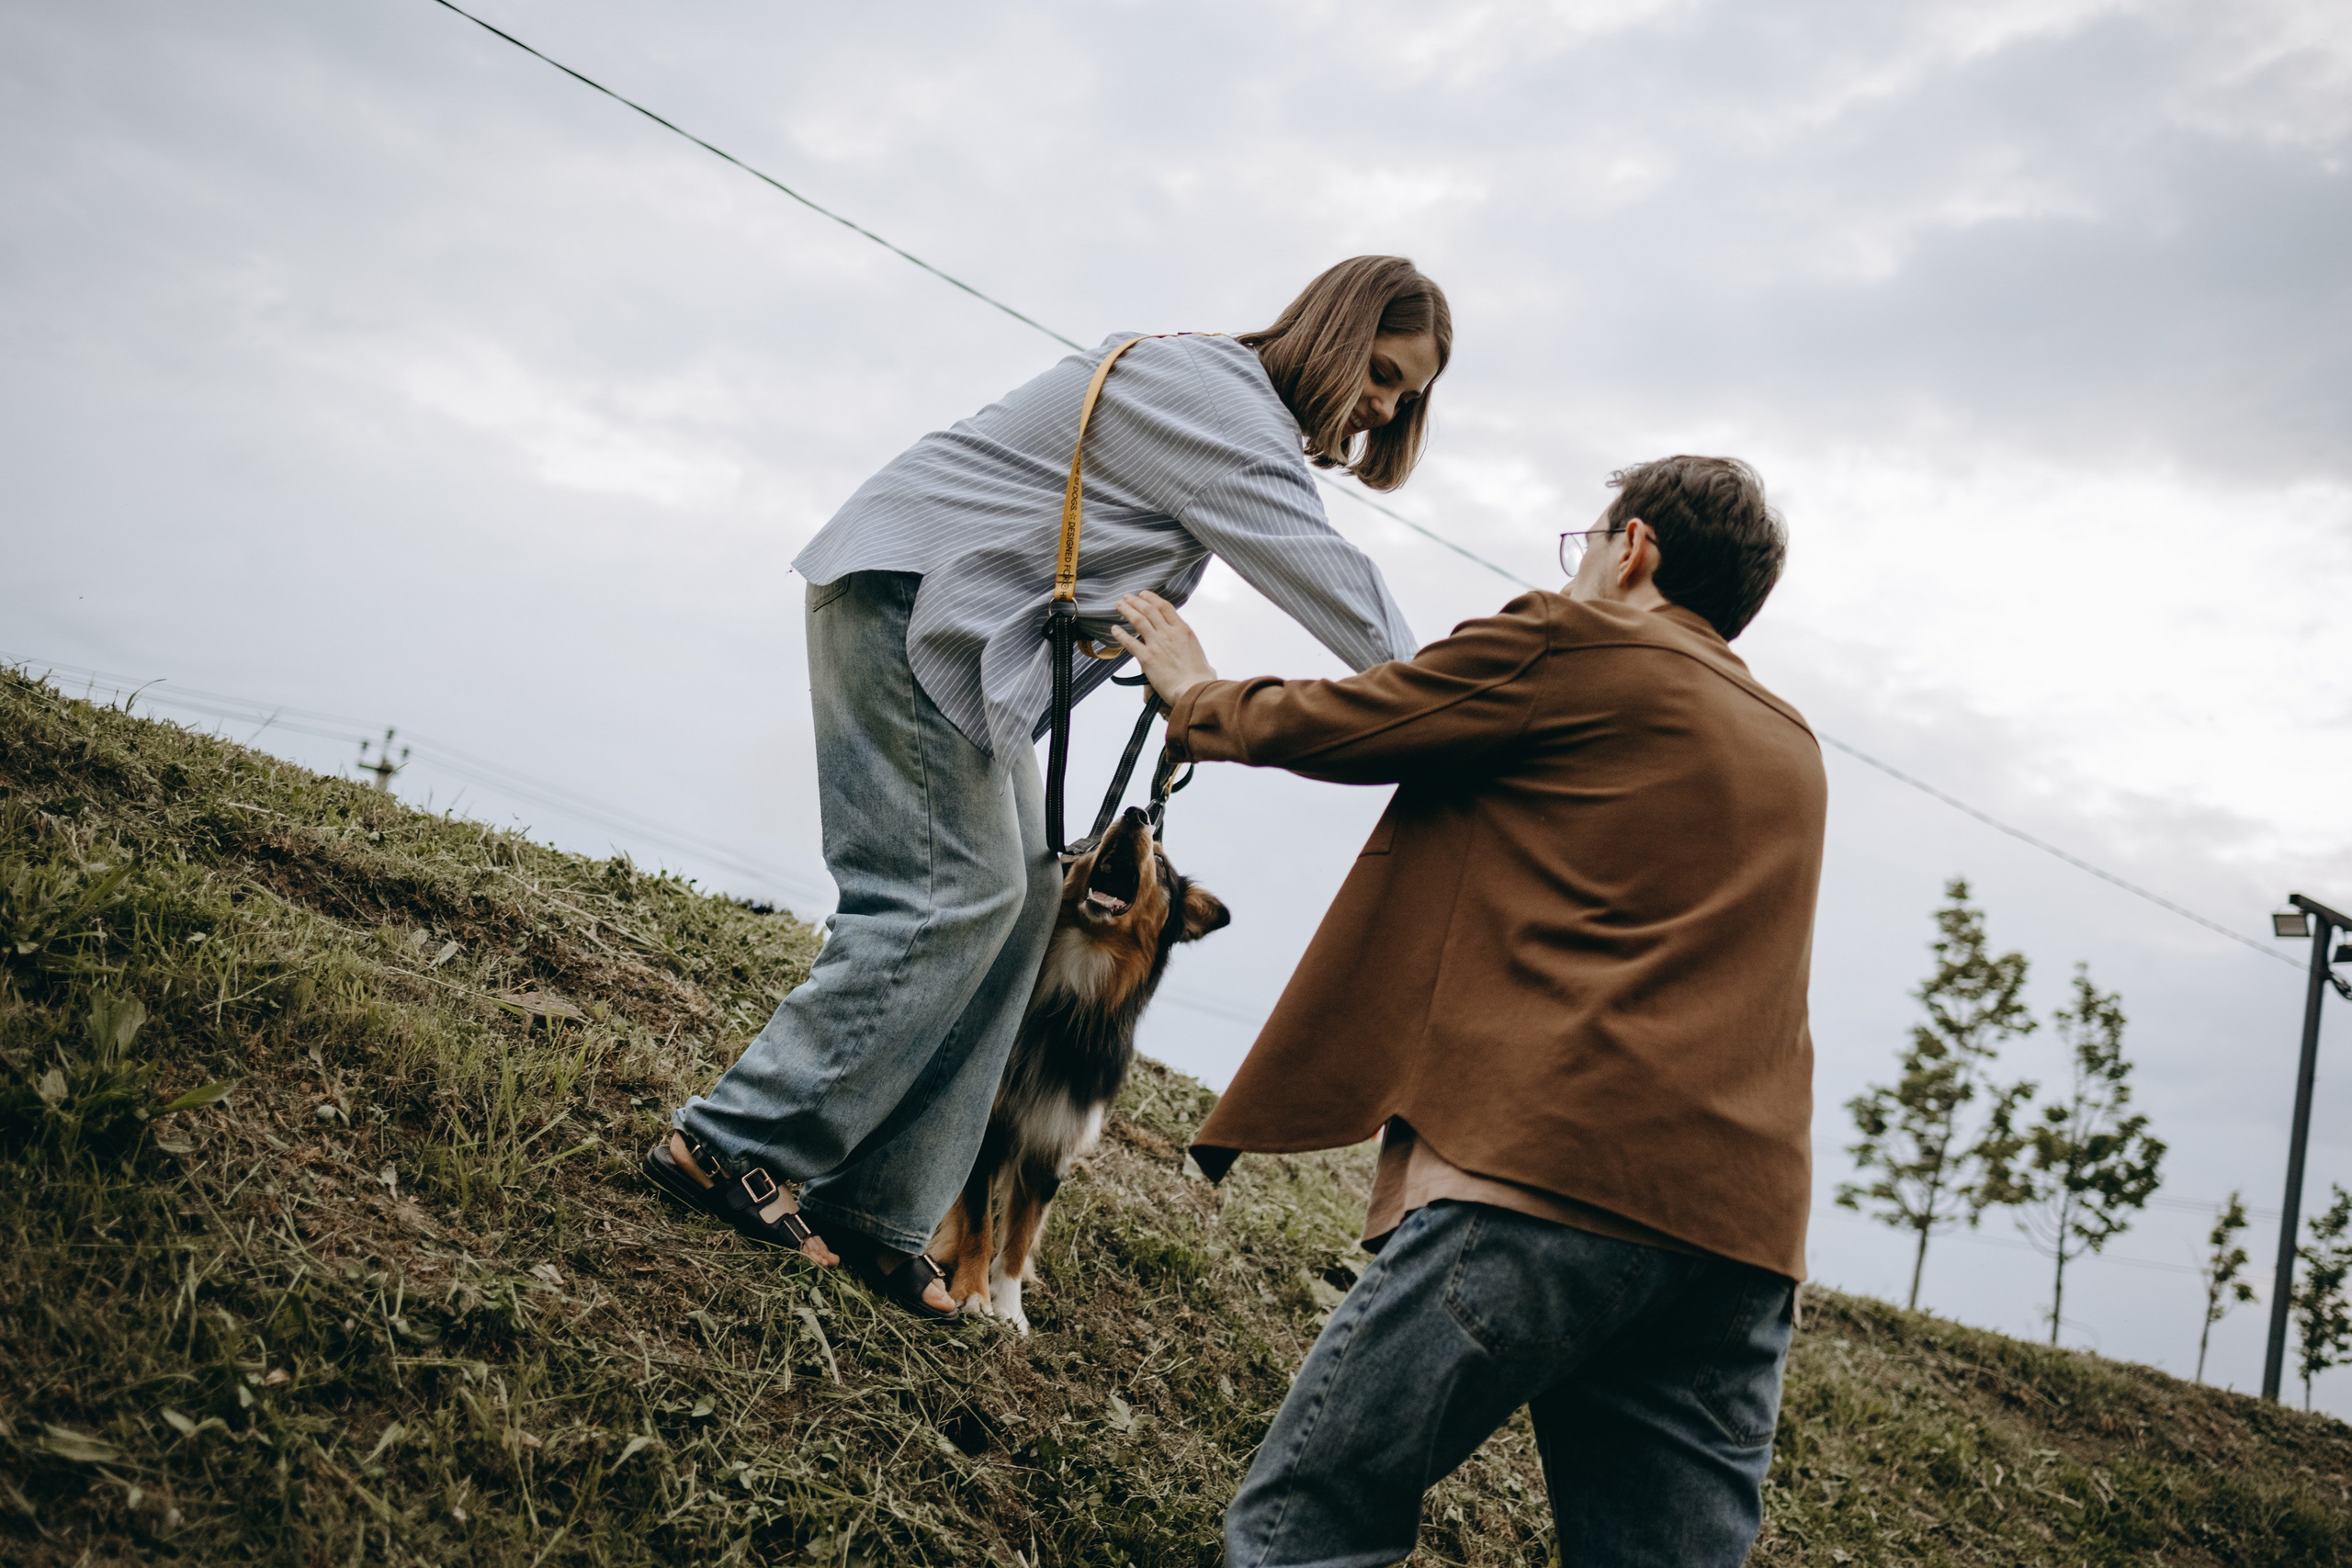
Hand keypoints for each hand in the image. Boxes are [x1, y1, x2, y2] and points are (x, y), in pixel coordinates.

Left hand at [1111, 591, 1217, 706]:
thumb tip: (1202, 663)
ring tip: (1119, 605)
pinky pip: (1129, 642)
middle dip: (1136, 601)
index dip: (1152, 598)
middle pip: (1149, 610)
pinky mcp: (1146, 657)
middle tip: (1127, 597)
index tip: (1143, 595)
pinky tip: (1113, 629)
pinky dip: (1120, 634)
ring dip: (1127, 611)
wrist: (1194, 689)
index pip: (1165, 607)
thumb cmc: (1201, 678)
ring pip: (1138, 620)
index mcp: (1183, 630)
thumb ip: (1193, 652)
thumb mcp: (1200, 656)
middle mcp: (1169, 633)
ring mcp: (1157, 644)